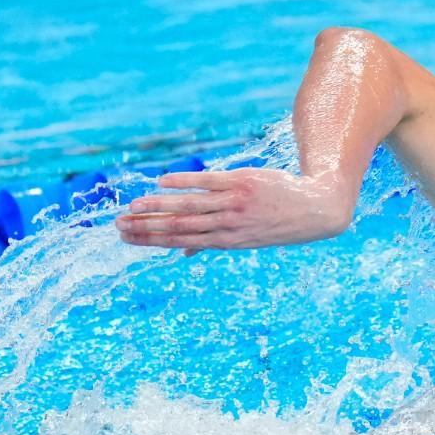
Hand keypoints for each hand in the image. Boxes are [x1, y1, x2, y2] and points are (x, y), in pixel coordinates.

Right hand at [115, 168, 353, 253]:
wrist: (316, 208)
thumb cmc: (278, 223)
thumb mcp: (249, 239)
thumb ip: (215, 241)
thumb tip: (184, 253)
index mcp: (228, 241)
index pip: (182, 241)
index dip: (152, 240)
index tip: (126, 239)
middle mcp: (229, 224)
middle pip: (180, 226)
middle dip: (147, 227)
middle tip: (118, 226)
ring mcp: (235, 203)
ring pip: (190, 206)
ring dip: (158, 207)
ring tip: (133, 207)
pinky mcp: (242, 182)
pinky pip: (208, 181)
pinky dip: (184, 182)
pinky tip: (163, 182)